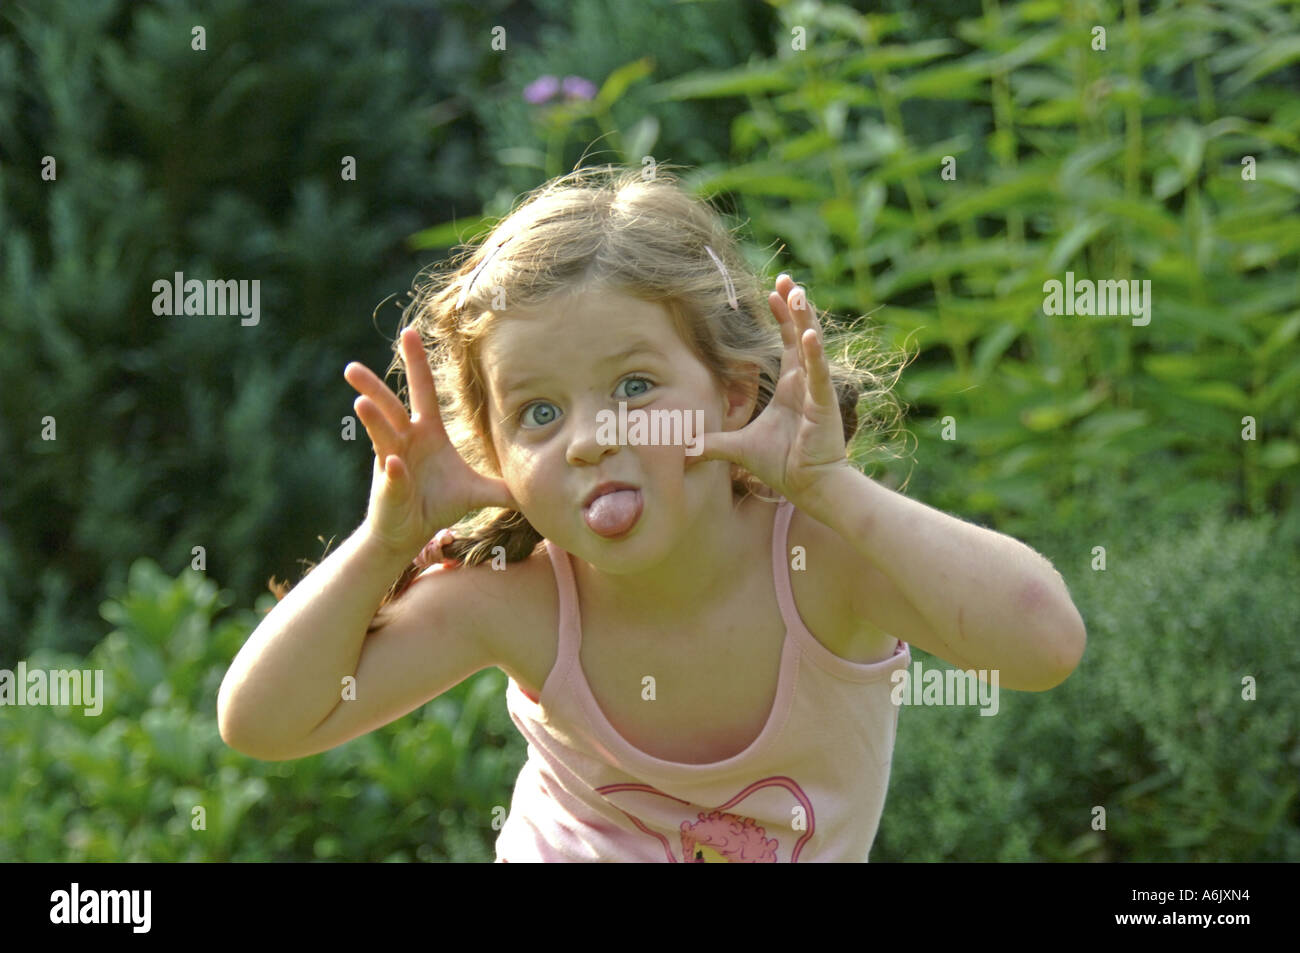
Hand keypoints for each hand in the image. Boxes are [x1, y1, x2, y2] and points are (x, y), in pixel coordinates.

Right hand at [344, 328, 517, 555]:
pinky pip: (393, 476)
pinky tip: (393, 464)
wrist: (412, 532)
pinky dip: (394, 472)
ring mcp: (392, 460)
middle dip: (372, 386)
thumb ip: (505, 486)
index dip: (417, 362)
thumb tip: (538, 484)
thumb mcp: (477, 492)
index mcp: (427, 432)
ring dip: (373, 419)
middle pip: (389, 405)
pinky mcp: (390, 486)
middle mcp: (405, 440)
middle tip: (352, 367)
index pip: (422, 390)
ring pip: (380, 434)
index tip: (409, 331)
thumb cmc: (439, 505)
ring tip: (360, 402)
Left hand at [690, 275, 851, 503]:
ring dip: (804, 320)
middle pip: (801, 334)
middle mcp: (805, 383)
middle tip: (786, 279)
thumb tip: (681, 449)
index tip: (773, 291)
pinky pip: (818, 376)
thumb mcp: (738, 449)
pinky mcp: (823, 406)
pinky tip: (808, 334)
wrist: (809, 487)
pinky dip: (815, 355)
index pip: (788, 341)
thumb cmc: (783, 465)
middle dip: (794, 306)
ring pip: (811, 348)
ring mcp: (816, 392)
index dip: (782, 316)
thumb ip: (711, 444)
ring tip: (797, 293)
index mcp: (790, 386)